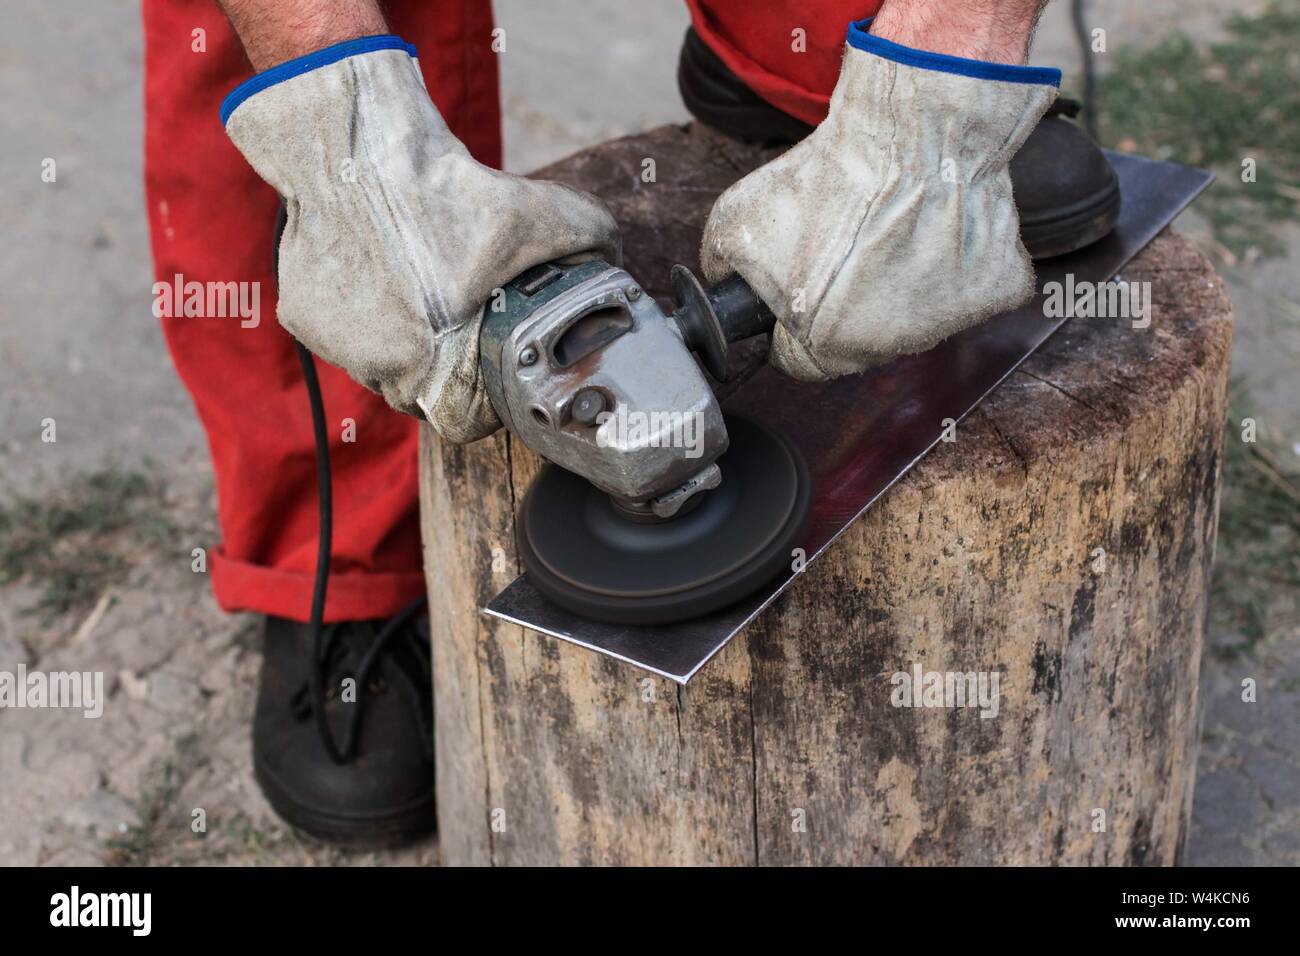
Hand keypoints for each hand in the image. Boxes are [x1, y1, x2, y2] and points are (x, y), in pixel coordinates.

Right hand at [222, 37, 619, 441]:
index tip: (493, 376)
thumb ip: (594, 242)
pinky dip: (360, 313)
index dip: (486, 403)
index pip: (466, 422)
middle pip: (421, 399)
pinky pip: (341, 334)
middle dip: (444, 373)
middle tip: (459, 330)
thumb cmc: (455, 192)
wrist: (362, 150)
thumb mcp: (549, 215)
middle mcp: (383, 370)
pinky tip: (381, 274)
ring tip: (422, 298)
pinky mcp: (303, 317)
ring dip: (402, 347)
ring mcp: (338, 347)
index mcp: (438, 368)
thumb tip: (617, 261)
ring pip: (379, 368)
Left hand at [700, 17, 1057, 381]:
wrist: (913, 132)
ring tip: (891, 229)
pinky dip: (956, 261)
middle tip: (846, 249)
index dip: (790, 323)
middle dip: (844, 306)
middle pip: (857, 343)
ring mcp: (948, 323)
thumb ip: (723, 272)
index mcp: (825, 349)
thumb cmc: (828, 181)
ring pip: (915, 317)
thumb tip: (722, 288)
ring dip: (900, 285)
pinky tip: (937, 223)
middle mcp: (889, 349)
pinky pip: (970, 286)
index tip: (797, 290)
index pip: (799, 360)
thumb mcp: (735, 227)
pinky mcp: (997, 290)